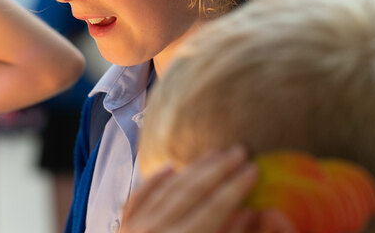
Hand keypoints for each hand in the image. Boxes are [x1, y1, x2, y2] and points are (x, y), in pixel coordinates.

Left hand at [122, 146, 260, 232]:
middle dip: (217, 170)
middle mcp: (155, 231)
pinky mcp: (121, 227)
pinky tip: (170, 166)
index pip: (214, 209)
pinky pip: (138, 197)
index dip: (236, 188)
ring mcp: (134, 228)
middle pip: (190, 193)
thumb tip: (252, 212)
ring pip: (166, 189)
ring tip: (214, 154)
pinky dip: (154, 180)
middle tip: (239, 150)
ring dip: (192, 169)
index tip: (253, 168)